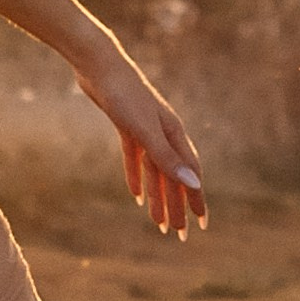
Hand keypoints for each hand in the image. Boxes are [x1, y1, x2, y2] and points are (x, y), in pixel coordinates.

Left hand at [75, 49, 207, 237]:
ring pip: (155, 172)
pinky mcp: (126, 126)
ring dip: (158, 197)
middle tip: (178, 235)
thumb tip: (192, 183)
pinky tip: (135, 197)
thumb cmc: (124, 95)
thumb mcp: (145, 130)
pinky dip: (136, 178)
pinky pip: (135, 159)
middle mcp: (164, 134)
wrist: (98, 65)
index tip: (201, 224)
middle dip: (177, 206)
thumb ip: (166, 158)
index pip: (189, 175)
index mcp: (174, 135)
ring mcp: (146, 130)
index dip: (196, 199)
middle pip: (173, 177)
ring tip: (158, 224)